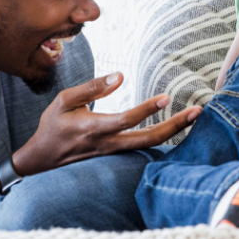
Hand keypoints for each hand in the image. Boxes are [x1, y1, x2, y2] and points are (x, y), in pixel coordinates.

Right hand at [11, 73, 201, 175]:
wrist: (41, 161)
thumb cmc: (52, 126)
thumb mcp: (64, 100)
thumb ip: (92, 88)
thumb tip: (121, 76)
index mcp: (93, 128)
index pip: (125, 120)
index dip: (146, 110)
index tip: (166, 97)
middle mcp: (107, 145)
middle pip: (147, 140)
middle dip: (174, 126)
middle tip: (197, 112)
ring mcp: (113, 154)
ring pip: (148, 146)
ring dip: (172, 132)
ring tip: (193, 117)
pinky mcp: (115, 157)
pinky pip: (142, 149)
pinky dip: (160, 139)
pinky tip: (175, 129)